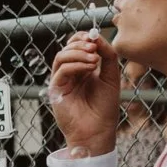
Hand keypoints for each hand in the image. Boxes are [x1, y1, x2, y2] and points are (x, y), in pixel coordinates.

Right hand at [48, 30, 125, 155]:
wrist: (98, 130)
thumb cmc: (105, 107)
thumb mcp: (111, 76)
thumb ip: (107, 56)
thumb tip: (98, 38)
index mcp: (82, 69)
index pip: (76, 46)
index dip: (83, 38)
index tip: (95, 36)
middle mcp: (70, 73)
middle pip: (67, 48)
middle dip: (80, 43)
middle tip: (94, 46)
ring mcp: (61, 81)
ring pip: (61, 57)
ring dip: (78, 53)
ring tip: (94, 59)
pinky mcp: (56, 90)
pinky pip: (61, 70)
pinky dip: (76, 65)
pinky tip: (90, 68)